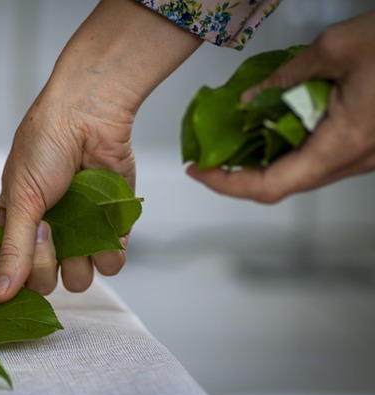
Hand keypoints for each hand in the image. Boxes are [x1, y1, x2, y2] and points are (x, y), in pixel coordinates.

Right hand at [0, 0, 201, 302]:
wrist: (90, 115)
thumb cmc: (45, 149)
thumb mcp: (21, 200)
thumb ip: (13, 250)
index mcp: (18, 226)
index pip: (15, 274)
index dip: (22, 274)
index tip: (29, 252)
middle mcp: (49, 235)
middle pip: (48, 283)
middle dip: (51, 262)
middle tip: (53, 226)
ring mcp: (80, 233)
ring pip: (81, 278)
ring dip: (83, 260)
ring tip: (83, 227)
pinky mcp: (111, 227)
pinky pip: (111, 262)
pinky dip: (110, 251)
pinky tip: (107, 227)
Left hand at [187, 11, 374, 202]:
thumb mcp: (336, 48)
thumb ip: (287, 77)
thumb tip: (250, 100)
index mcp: (344, 143)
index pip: (272, 185)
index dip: (228, 185)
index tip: (199, 170)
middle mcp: (355, 161)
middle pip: (284, 185)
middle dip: (239, 174)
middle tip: (209, 156)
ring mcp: (365, 158)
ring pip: (303, 173)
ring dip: (263, 162)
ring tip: (232, 142)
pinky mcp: (369, 146)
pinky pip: (321, 158)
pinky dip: (289, 148)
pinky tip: (272, 127)